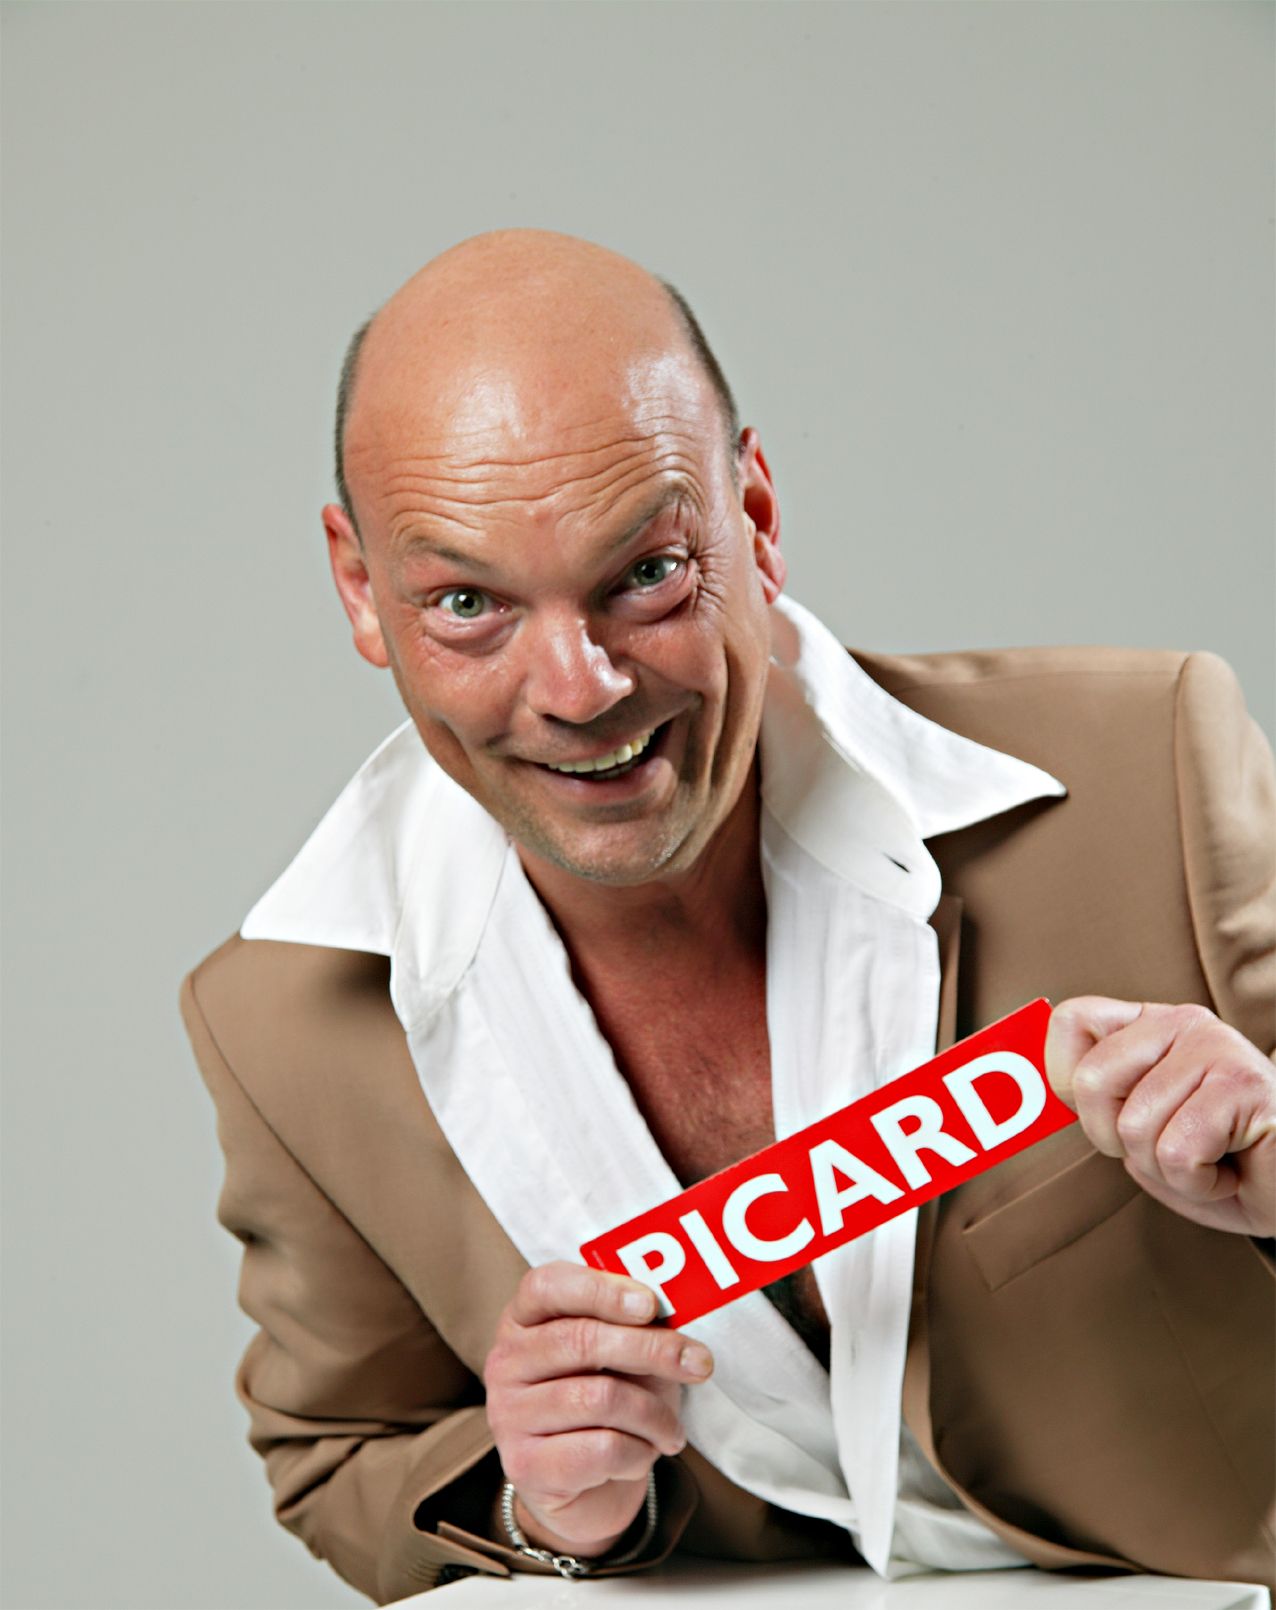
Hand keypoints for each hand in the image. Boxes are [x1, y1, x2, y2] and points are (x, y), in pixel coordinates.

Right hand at [483, 1261, 713, 1557]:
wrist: (586, 1490)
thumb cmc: (607, 1401)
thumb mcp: (623, 1356)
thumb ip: (637, 1327)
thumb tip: (678, 1309)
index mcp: (523, 1319)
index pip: (547, 1285)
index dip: (601, 1289)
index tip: (651, 1304)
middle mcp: (505, 1362)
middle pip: (581, 1340)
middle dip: (651, 1349)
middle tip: (699, 1363)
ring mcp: (509, 1415)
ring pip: (598, 1398)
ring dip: (654, 1415)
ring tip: (673, 1429)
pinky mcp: (525, 1467)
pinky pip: (601, 1450)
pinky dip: (639, 1452)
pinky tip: (645, 1454)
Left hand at [1046, 998, 1275, 1236]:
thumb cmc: (1224, 1165)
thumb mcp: (1143, 1135)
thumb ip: (1096, 1107)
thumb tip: (1040, 1094)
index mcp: (1150, 1025)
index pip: (1070, 1021)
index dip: (1067, 1081)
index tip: (1107, 1116)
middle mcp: (1182, 1023)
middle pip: (1091, 1082)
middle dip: (1117, 1141)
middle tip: (1168, 1149)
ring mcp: (1217, 1049)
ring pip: (1134, 1127)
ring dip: (1168, 1170)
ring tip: (1211, 1159)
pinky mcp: (1244, 1085)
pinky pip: (1176, 1152)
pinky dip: (1199, 1183)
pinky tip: (1233, 1169)